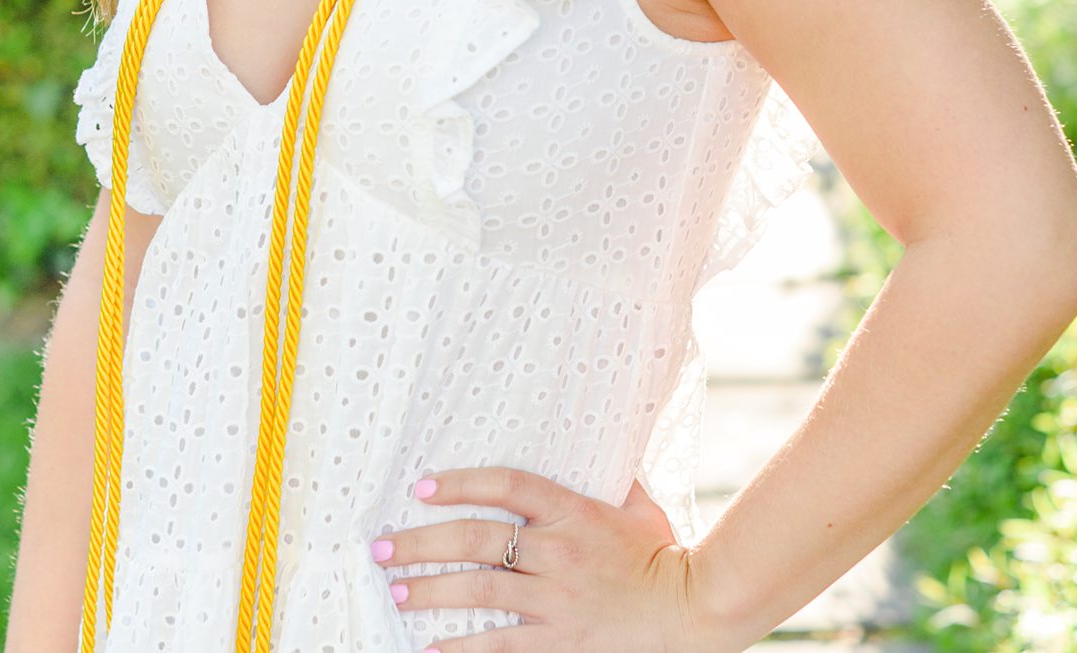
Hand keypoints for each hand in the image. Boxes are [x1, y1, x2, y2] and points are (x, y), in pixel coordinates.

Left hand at [371, 465, 729, 651]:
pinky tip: (430, 650)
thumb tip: (597, 445)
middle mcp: (558, 553)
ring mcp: (557, 600)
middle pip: (476, 540)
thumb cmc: (666, 555)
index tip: (422, 487)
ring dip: (430, 590)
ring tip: (396, 590)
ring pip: (479, 590)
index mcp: (574, 513)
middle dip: (422, 542)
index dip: (460, 483)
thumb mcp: (639, 506)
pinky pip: (500, 647)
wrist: (694, 611)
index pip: (507, 486)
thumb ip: (610, 481)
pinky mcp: (560, 642)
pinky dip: (462, 650)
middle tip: (382, 547)